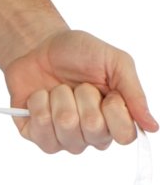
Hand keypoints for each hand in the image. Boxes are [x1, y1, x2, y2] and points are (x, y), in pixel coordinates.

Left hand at [3, 28, 157, 153]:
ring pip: (66, 126)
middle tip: (79, 85)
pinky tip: (40, 96)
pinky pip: (39, 130)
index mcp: (115, 120)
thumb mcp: (115, 62)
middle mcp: (91, 135)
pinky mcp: (36, 135)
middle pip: (94, 128)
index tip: (107, 91)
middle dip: (85, 96)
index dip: (115, 110)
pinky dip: (38, 103)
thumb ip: (134, 93)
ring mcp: (63, 138)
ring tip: (58, 89)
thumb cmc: (80, 54)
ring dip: (60, 98)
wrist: (40, 46)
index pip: (125, 136)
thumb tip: (153, 127)